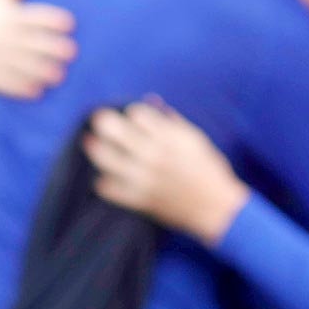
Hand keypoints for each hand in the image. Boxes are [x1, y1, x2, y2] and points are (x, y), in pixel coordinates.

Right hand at [0, 0, 76, 98]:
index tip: (69, 23)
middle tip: (71, 52)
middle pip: (25, 41)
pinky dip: (19, 87)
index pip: (28, 16)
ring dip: (38, 70)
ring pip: (15, 63)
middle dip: (48, 46)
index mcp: (3, 16)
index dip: (48, 18)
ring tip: (58, 76)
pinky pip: (1, 81)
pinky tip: (36, 91)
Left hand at [82, 102, 247, 245]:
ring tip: (92, 143)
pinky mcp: (139, 199)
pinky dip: (104, 182)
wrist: (217, 209)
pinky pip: (109, 189)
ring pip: (105, 158)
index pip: (137, 113)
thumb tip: (151, 100)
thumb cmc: (208, 169)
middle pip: (114, 130)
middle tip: (99, 120)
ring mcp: (144, 178)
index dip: (132, 112)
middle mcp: (153, 156)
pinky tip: (105, 176)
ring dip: (96, 148)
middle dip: (104, 121)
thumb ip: (172, 120)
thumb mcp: (196, 140)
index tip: (130, 115)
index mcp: (169, 139)